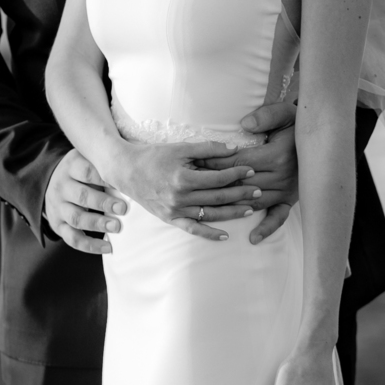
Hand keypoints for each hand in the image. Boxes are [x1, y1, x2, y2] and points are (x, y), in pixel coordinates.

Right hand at [44, 149, 127, 254]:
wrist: (54, 181)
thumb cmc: (85, 169)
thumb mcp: (90, 157)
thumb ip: (109, 156)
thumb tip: (139, 160)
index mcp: (71, 165)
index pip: (87, 171)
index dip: (105, 178)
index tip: (124, 184)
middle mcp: (61, 185)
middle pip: (81, 196)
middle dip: (103, 203)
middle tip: (123, 209)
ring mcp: (57, 207)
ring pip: (76, 218)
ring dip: (97, 224)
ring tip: (117, 227)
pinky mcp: (57, 225)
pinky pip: (72, 238)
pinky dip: (89, 245)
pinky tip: (107, 247)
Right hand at [111, 141, 261, 242]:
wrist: (126, 171)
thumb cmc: (153, 156)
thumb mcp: (179, 148)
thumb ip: (207, 148)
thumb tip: (233, 148)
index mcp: (184, 178)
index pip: (218, 178)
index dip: (237, 174)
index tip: (251, 170)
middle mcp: (180, 197)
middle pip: (218, 198)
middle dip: (241, 194)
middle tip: (259, 190)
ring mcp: (175, 211)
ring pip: (210, 214)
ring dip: (232, 213)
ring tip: (250, 209)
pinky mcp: (170, 219)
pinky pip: (193, 229)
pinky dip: (209, 234)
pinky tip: (225, 236)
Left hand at [199, 99, 298, 242]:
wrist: (321, 138)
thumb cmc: (296, 123)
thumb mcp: (283, 113)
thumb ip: (265, 117)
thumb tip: (245, 125)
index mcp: (277, 156)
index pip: (238, 163)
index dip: (216, 162)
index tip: (196, 162)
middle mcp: (282, 177)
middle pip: (242, 184)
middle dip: (216, 184)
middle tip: (194, 184)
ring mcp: (287, 191)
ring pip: (254, 202)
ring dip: (232, 205)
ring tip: (208, 206)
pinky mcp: (291, 200)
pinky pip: (279, 217)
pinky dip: (267, 228)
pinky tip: (253, 238)